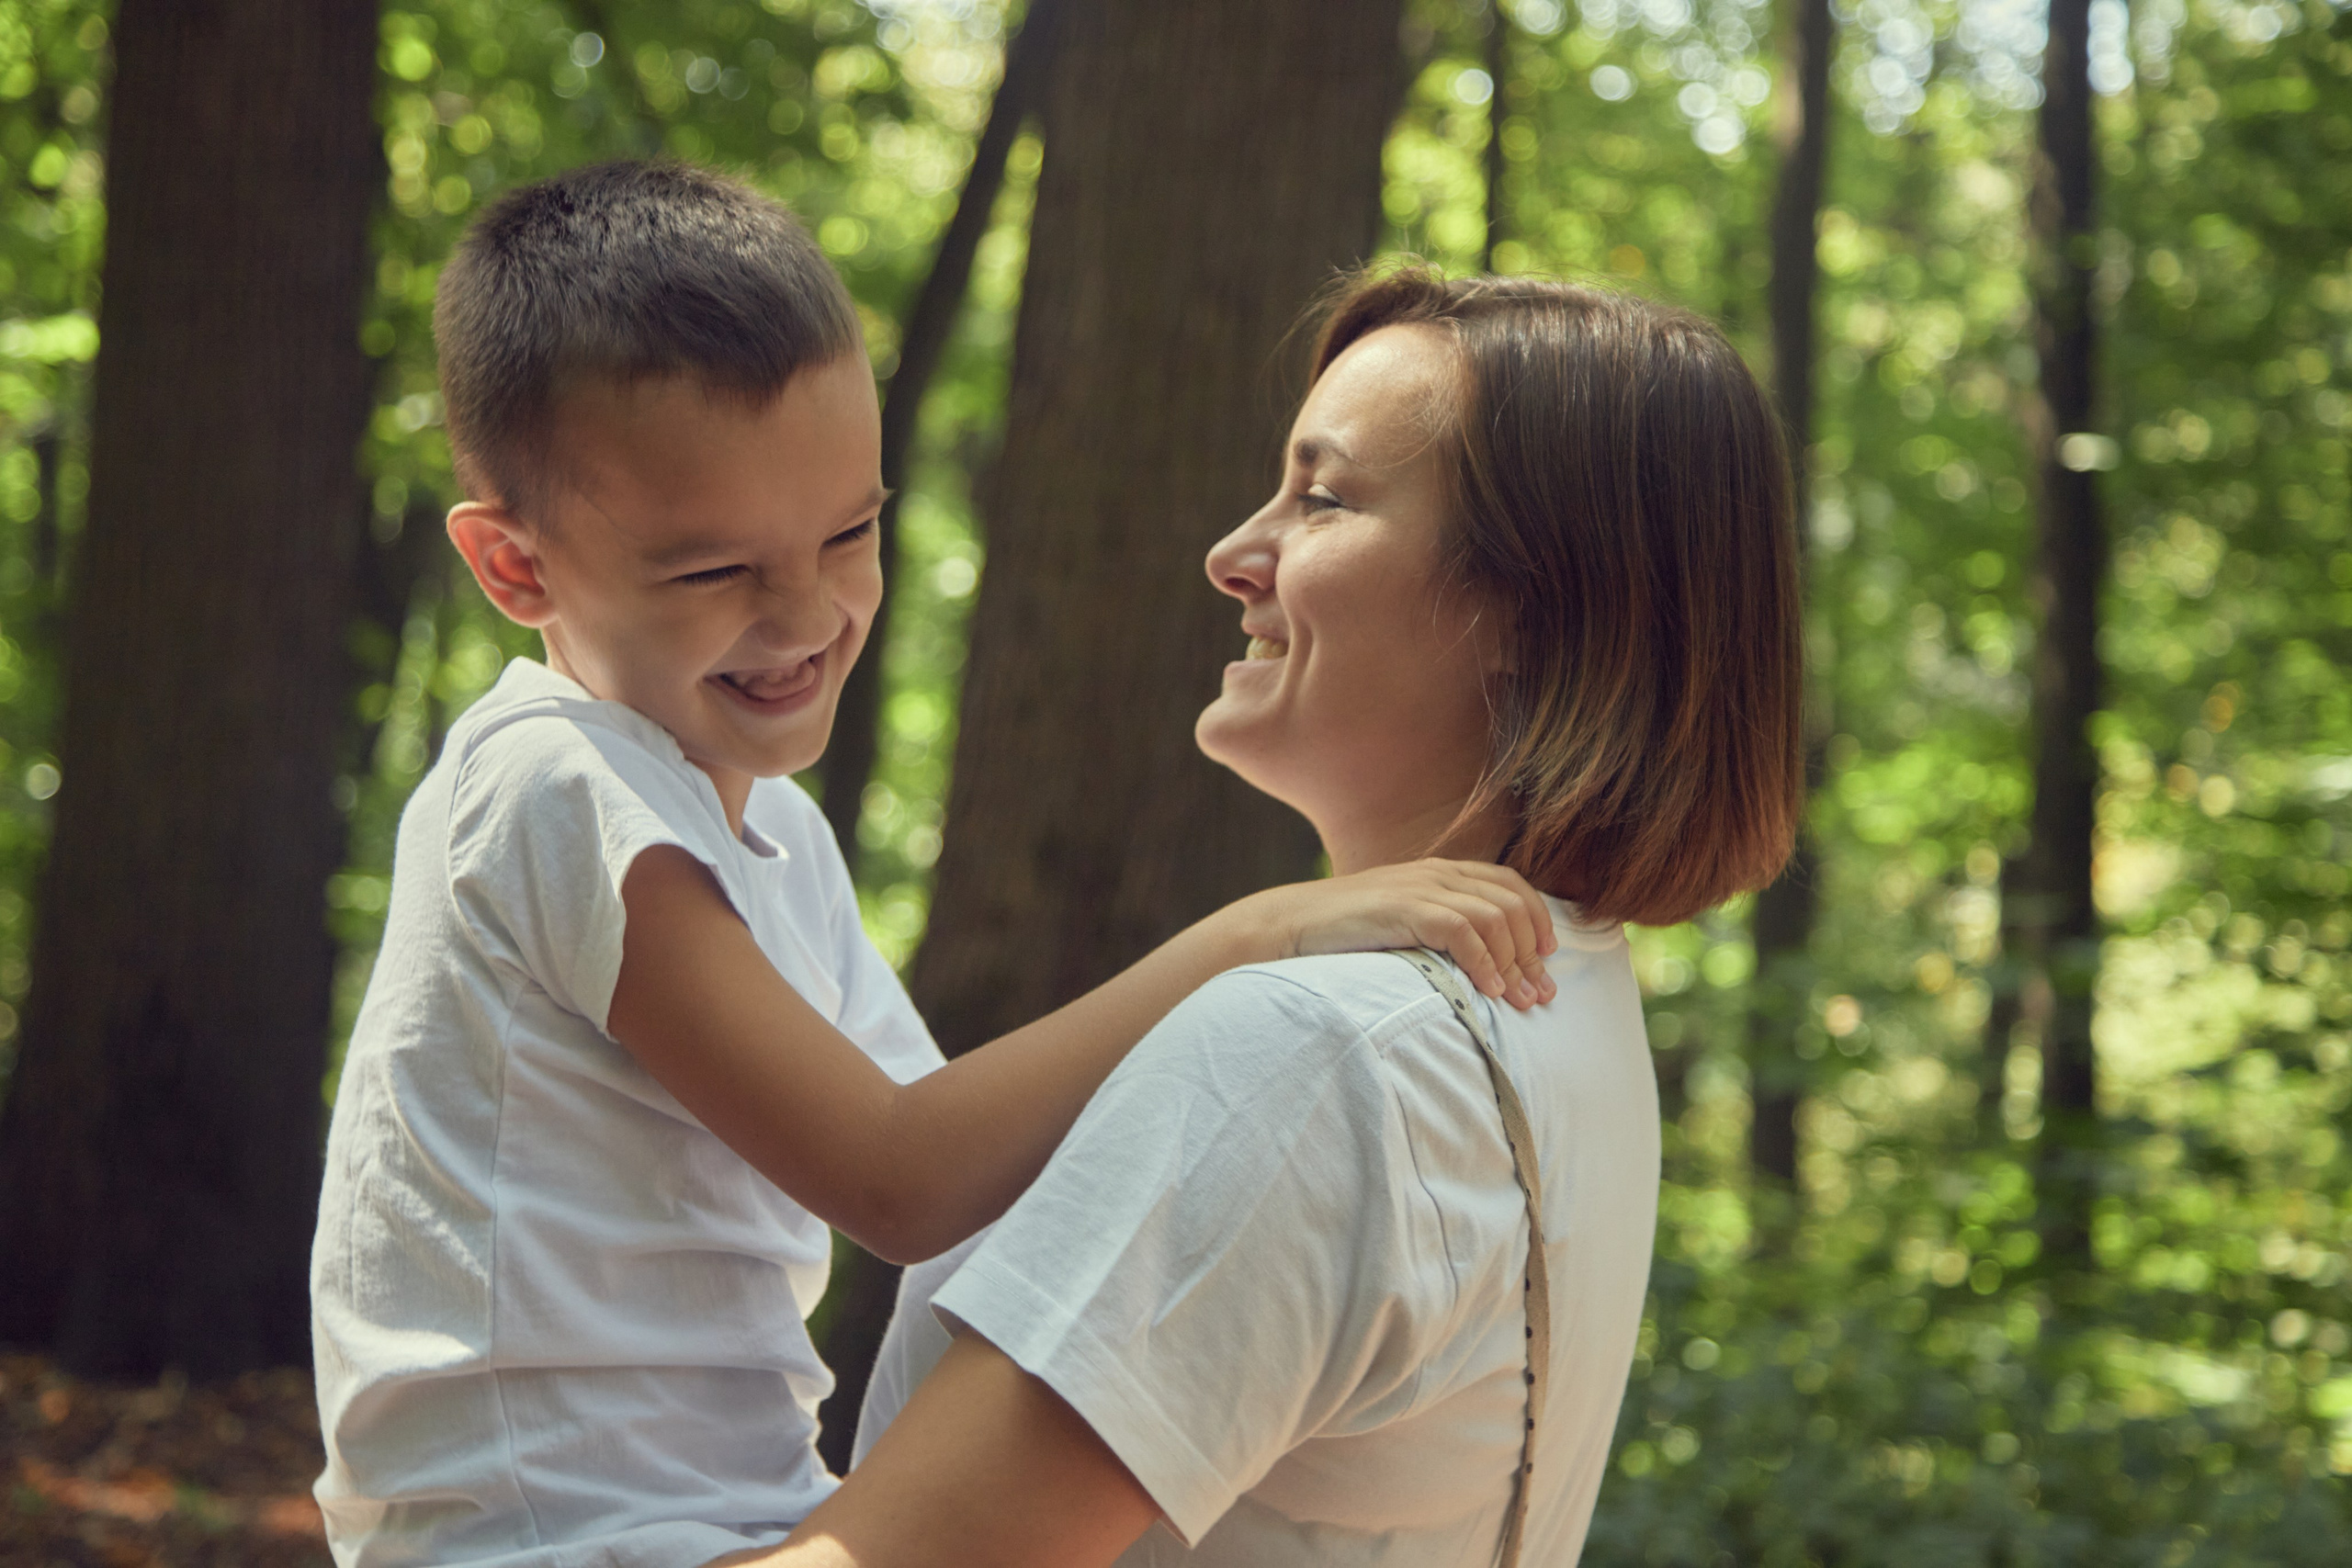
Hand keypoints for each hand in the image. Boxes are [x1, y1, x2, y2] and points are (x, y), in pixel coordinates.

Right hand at [1246, 859, 1558, 1009]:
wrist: (1292, 924)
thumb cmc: (1347, 933)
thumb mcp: (1403, 920)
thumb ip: (1440, 928)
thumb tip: (1483, 965)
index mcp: (1441, 872)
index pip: (1510, 884)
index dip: (1538, 919)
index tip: (1546, 959)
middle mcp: (1438, 874)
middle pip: (1511, 905)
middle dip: (1532, 953)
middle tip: (1539, 994)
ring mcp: (1421, 888)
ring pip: (1495, 919)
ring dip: (1514, 964)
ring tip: (1518, 1001)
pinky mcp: (1406, 909)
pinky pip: (1463, 932)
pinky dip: (1484, 963)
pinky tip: (1490, 991)